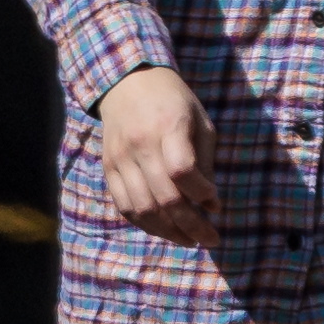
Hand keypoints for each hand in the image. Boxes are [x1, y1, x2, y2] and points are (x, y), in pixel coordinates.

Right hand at [84, 65, 216, 245]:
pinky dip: (145, 223)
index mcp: (168, 126)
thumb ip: (205, 162)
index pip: (182, 170)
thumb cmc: (173, 100)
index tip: (215, 203)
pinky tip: (163, 230)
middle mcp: (140, 144)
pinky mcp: (108, 168)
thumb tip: (211, 205)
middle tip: (211, 239)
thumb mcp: (199, 121)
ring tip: (189, 240)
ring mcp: (120, 158)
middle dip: (192, 225)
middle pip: (164, 197)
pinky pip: (124, 206)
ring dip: (168, 231)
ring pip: (143, 208)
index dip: (201, 193)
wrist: (128, 82)